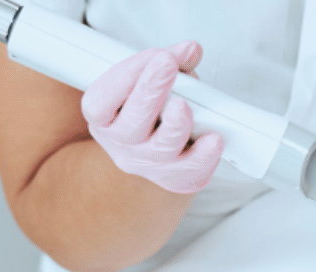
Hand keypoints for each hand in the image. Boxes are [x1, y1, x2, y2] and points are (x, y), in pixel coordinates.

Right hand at [81, 40, 225, 194]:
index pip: (101, 102)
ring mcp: (146, 163)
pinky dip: (204, 157)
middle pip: (131, 126)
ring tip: (183, 106)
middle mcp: (120, 143)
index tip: (157, 55)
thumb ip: (170, 61)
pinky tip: (214, 139)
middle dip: (150, 92)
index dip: (127, 76)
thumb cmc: (151, 103)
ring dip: (175, 126)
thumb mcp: (152, 77)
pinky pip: (189, 173)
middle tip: (168, 65)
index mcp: (102, 116)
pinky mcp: (173, 177)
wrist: (155, 143)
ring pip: (161, 149)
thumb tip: (190, 51)